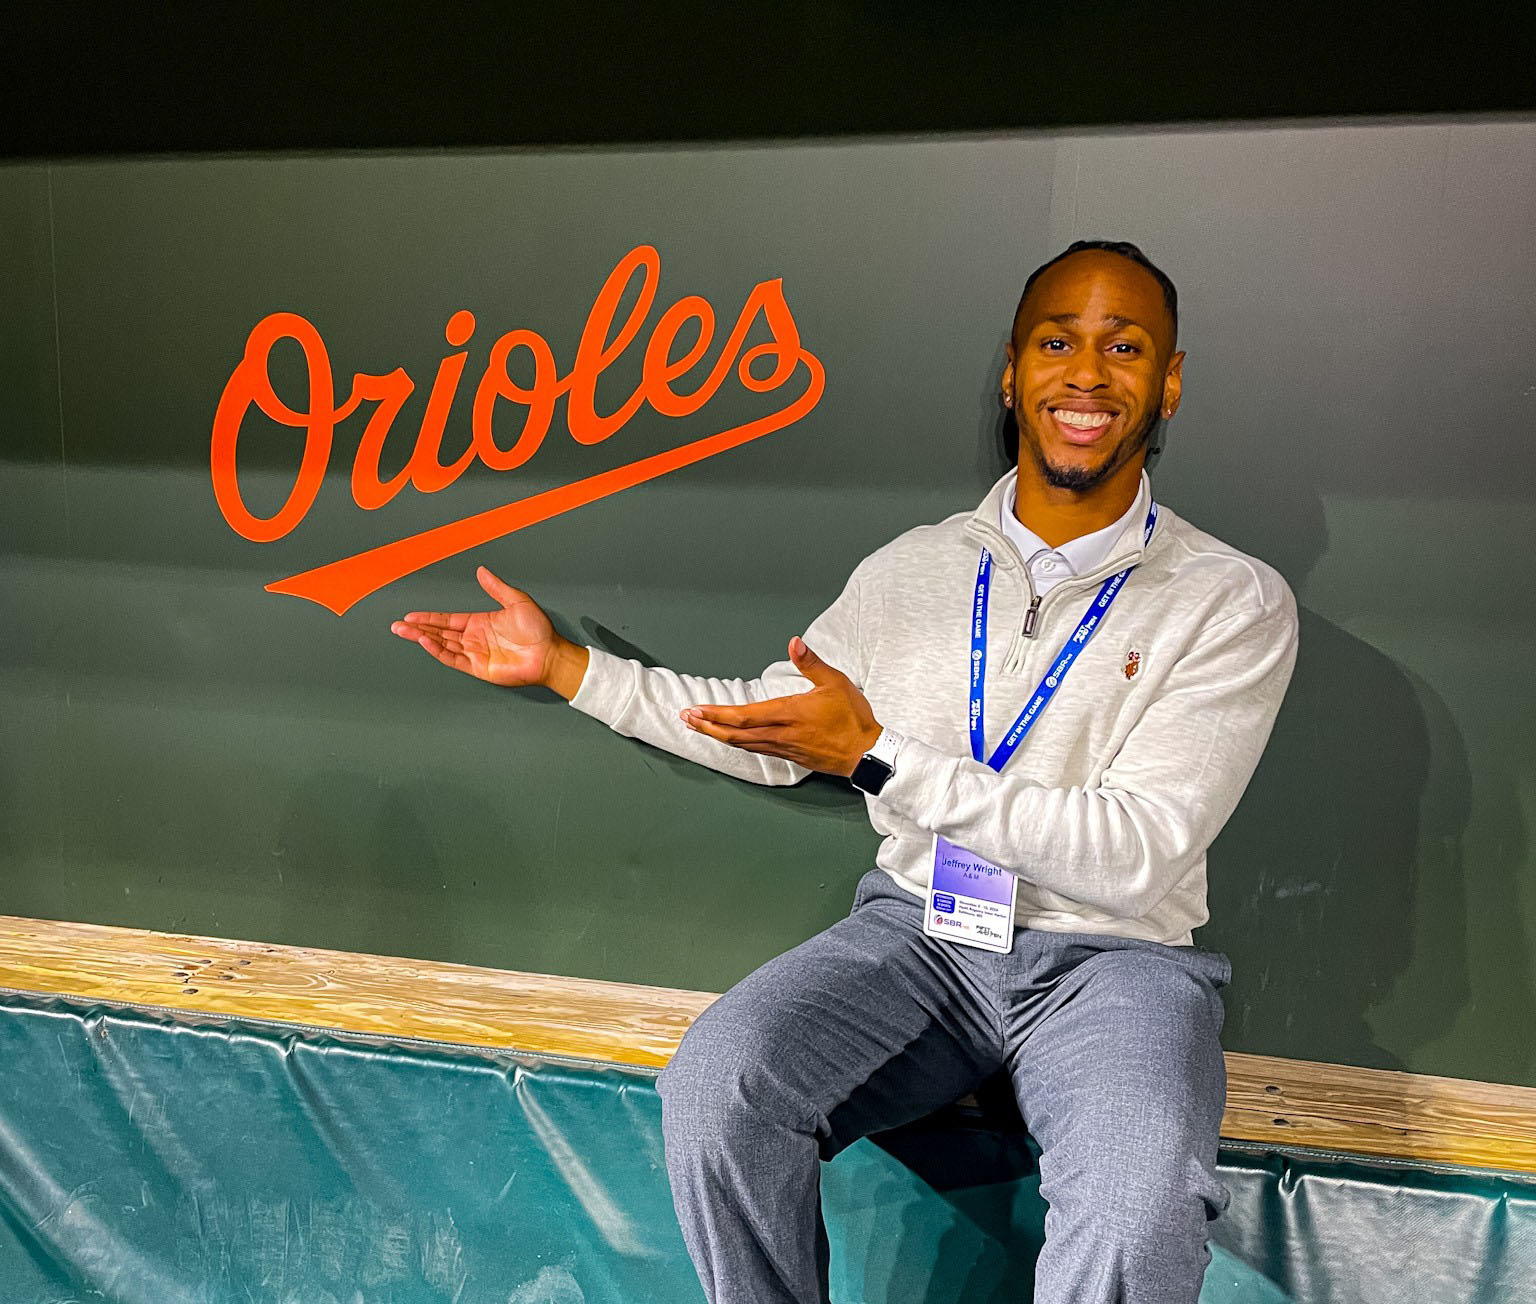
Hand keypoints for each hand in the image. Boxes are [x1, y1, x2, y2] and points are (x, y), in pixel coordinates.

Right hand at [391, 566, 588, 699]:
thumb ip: (496, 588)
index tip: (411, 615)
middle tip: (397, 625)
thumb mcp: (516, 601)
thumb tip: (482, 571)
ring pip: (442, 645)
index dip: (429, 617)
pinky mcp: (478, 667)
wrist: (550, 653)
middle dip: (417, 628)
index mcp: (480, 623)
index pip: (448, 620)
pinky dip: (438, 650)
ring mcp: (475, 653)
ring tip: (404, 631)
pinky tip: (425, 641)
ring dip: (422, 638)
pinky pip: (453, 658)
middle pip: (439, 632)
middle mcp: (474, 639)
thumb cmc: (538, 630)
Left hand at [680, 637, 880, 776]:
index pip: (744, 716)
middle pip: (735, 734)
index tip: (696, 710)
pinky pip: (756, 750)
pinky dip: (738, 743)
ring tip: (700, 727)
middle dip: (707, 726)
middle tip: (686, 719)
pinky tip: (731, 739)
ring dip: (718, 735)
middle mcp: (782, 733)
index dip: (717, 714)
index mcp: (790, 713)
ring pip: (743, 744)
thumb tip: (794, 643)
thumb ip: (811, 663)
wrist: (866, 753)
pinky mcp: (790, 756)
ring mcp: (784, 747)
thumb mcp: (835, 683)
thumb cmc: (853, 719)